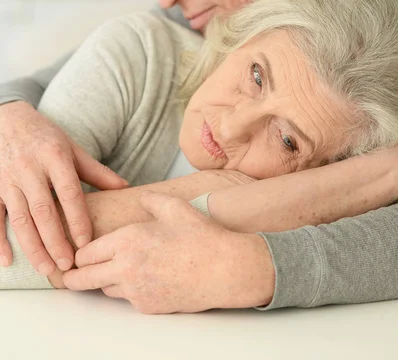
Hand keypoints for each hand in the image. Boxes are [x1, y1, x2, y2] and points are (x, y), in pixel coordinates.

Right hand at [0, 101, 127, 274]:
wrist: (5, 119)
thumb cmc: (44, 136)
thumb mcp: (71, 148)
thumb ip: (97, 171)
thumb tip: (125, 188)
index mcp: (54, 157)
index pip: (69, 192)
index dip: (78, 219)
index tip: (87, 243)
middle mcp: (30, 168)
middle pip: (44, 210)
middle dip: (56, 241)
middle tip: (69, 265)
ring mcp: (8, 179)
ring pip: (20, 219)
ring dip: (33, 247)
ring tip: (47, 269)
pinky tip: (8, 261)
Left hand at [63, 191, 274, 313]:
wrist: (225, 270)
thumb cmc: (201, 237)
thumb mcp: (174, 207)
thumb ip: (150, 199)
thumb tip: (141, 197)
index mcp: (128, 240)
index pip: (86, 252)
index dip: (79, 252)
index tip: (77, 253)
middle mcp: (126, 268)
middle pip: (84, 278)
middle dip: (73, 277)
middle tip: (66, 275)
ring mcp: (136, 291)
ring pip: (105, 289)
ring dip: (105, 281)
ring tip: (117, 269)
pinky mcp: (148, 307)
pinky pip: (129, 299)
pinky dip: (130, 290)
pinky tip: (148, 277)